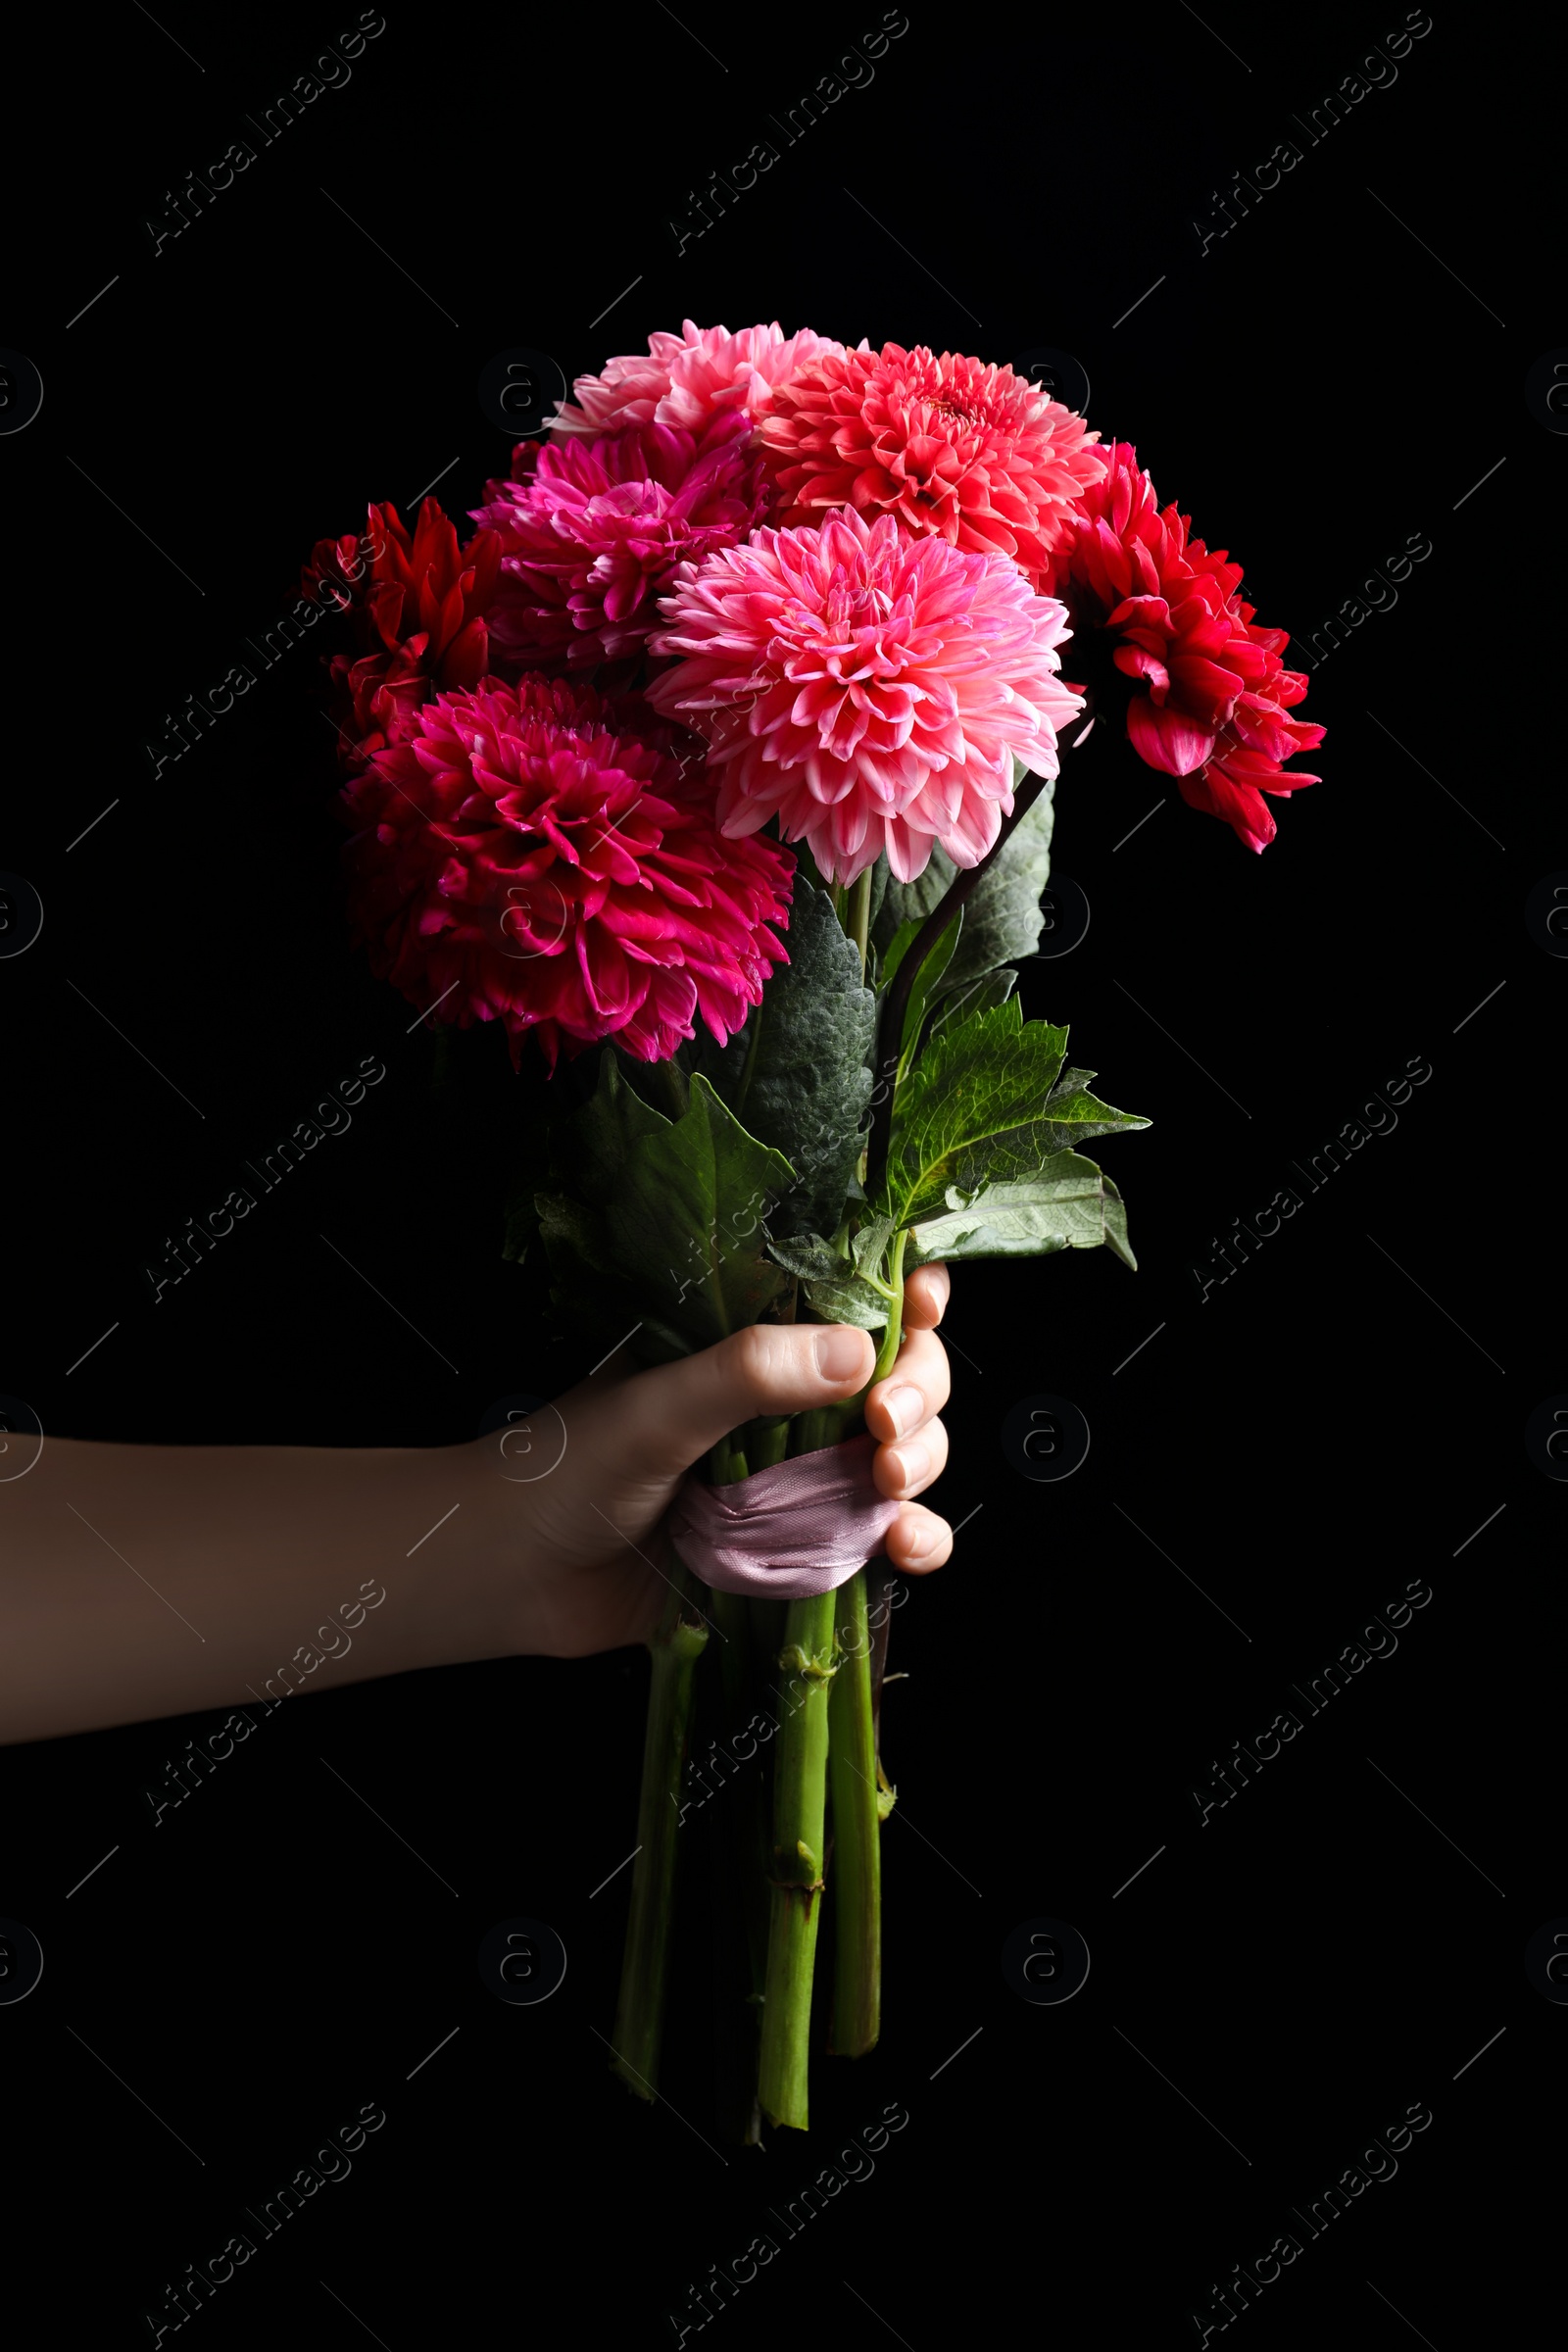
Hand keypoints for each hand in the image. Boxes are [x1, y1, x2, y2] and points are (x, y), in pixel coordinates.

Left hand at [471, 1264, 954, 1656]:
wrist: (514, 1578)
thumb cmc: (565, 1470)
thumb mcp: (655, 1407)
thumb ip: (747, 1375)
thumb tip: (860, 1349)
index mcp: (752, 1341)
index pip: (853, 1296)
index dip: (906, 1295)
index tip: (923, 1306)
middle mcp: (789, 1403)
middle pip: (902, 1374)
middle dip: (917, 1391)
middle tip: (885, 1426)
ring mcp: (801, 1477)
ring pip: (908, 1454)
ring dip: (924, 1463)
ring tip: (887, 1484)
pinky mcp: (803, 1551)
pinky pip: (887, 1539)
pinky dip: (916, 1541)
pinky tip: (905, 1549)